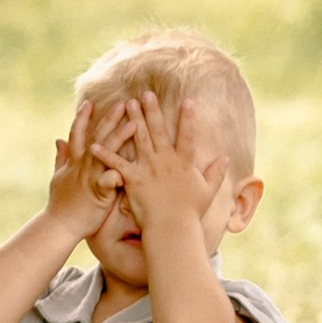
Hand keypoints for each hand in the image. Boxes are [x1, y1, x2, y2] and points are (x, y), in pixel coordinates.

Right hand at [43, 97, 124, 242]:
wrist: (60, 225)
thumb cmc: (61, 204)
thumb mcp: (59, 177)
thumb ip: (61, 157)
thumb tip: (58, 140)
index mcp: (74, 161)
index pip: (78, 133)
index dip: (82, 118)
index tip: (90, 103)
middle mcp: (81, 165)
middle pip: (96, 137)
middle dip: (109, 119)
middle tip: (123, 103)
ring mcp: (89, 177)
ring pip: (105, 153)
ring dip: (119, 137)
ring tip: (134, 123)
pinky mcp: (97, 193)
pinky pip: (108, 181)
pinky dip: (116, 174)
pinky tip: (127, 167)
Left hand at [101, 89, 225, 238]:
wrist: (173, 229)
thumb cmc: (190, 213)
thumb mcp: (208, 191)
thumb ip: (217, 173)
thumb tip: (227, 158)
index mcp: (184, 163)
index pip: (188, 136)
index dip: (188, 118)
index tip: (188, 100)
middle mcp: (166, 161)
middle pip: (158, 130)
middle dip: (152, 110)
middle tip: (145, 93)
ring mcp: (149, 168)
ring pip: (139, 139)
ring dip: (132, 120)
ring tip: (126, 103)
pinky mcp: (133, 179)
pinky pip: (117, 163)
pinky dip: (106, 154)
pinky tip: (94, 143)